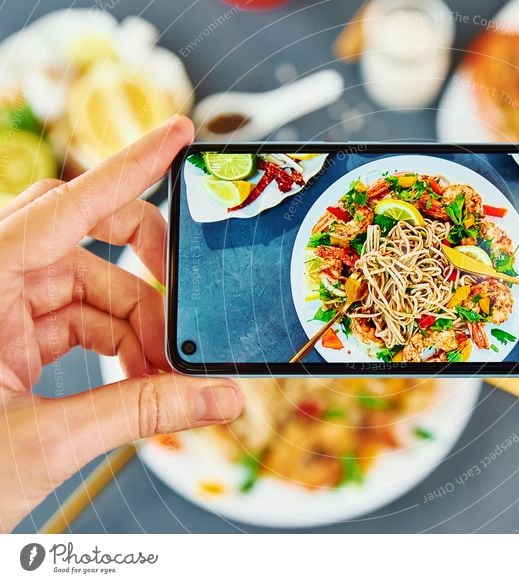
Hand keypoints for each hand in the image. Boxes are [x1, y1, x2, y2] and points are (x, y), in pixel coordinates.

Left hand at [0, 116, 241, 531]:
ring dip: (139, 329)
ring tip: (166, 377)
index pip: (64, 207)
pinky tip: (141, 378)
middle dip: (146, 270)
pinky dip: (119, 346)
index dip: (129, 166)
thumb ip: (141, 412)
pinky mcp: (9, 338)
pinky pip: (78, 320)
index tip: (177, 134)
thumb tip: (220, 399)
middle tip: (191, 304)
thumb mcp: (45, 442)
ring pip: (90, 287)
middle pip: (81, 236)